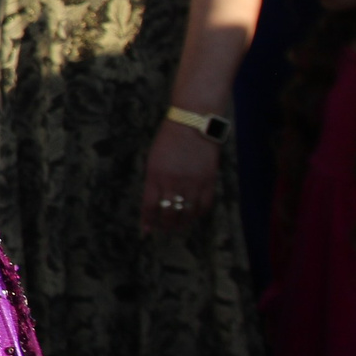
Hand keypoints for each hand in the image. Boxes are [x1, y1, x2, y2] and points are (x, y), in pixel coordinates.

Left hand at [139, 118, 219, 236]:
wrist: (193, 124)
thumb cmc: (169, 139)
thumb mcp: (153, 160)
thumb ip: (153, 181)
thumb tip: (153, 202)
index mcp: (155, 175)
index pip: (149, 206)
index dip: (148, 221)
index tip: (147, 231)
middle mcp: (173, 182)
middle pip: (168, 213)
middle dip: (164, 226)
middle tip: (163, 231)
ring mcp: (192, 183)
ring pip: (186, 213)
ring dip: (181, 224)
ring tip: (178, 228)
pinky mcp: (208, 181)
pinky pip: (204, 205)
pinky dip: (198, 214)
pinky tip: (194, 217)